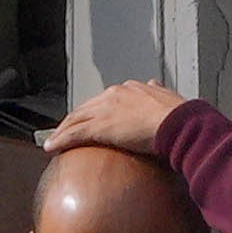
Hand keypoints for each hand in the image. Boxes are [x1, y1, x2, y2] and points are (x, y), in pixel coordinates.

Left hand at [47, 78, 188, 161]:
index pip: (103, 100)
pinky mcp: (100, 127)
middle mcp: (113, 95)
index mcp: (129, 89)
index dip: (92, 110)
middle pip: (84, 108)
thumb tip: (154, 84)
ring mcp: (105, 110)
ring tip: (52, 142)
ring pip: (75, 120)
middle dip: (72, 120)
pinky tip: (50, 148)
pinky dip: (60, 140)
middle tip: (62, 131)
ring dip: (61, 131)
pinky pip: (74, 134)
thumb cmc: (180, 117)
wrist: (181, 123)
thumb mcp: (168, 98)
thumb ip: (158, 92)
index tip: (87, 119)